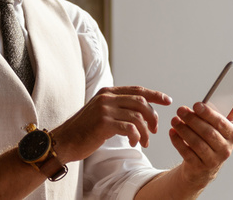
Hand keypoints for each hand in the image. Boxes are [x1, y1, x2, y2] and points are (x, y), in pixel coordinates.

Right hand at [51, 86, 171, 162]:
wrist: (64, 141)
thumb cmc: (84, 130)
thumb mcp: (101, 112)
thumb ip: (117, 107)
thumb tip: (141, 111)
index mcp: (107, 92)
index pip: (137, 90)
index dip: (154, 95)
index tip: (168, 101)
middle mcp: (106, 97)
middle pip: (141, 102)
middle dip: (152, 116)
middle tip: (155, 130)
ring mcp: (105, 109)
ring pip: (137, 117)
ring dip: (146, 131)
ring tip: (145, 142)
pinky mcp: (104, 123)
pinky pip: (130, 128)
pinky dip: (136, 136)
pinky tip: (134, 143)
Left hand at [169, 91, 232, 187]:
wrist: (203, 166)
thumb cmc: (214, 140)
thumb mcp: (224, 126)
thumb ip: (231, 109)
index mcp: (232, 135)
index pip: (221, 123)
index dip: (208, 114)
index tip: (196, 105)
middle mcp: (224, 149)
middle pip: (208, 133)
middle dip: (193, 120)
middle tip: (181, 110)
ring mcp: (212, 160)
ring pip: (197, 143)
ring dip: (184, 130)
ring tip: (174, 120)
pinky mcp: (198, 167)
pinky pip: (186, 153)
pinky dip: (177, 141)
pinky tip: (172, 132)